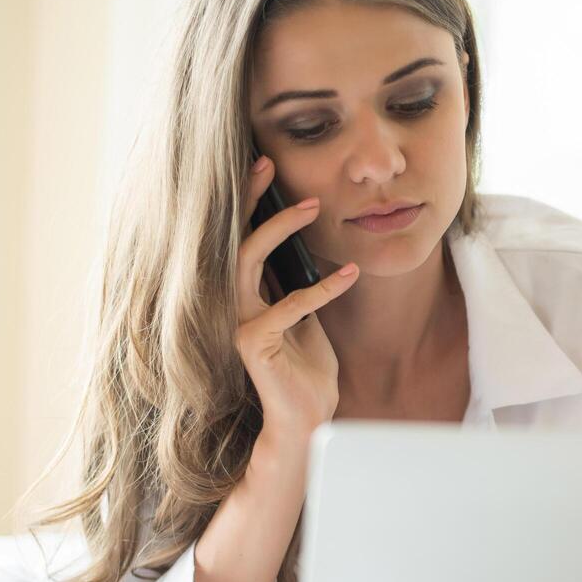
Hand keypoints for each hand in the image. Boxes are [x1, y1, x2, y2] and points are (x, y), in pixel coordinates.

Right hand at [235, 155, 358, 439]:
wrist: (306, 417)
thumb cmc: (305, 368)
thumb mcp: (304, 315)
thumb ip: (295, 282)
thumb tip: (303, 241)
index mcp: (243, 294)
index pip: (238, 238)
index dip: (247, 202)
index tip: (263, 165)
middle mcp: (232, 304)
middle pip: (231, 238)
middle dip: (249, 198)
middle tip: (269, 164)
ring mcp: (238, 322)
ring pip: (248, 260)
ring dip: (280, 229)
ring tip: (312, 207)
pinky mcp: (254, 343)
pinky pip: (291, 305)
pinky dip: (324, 289)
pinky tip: (350, 274)